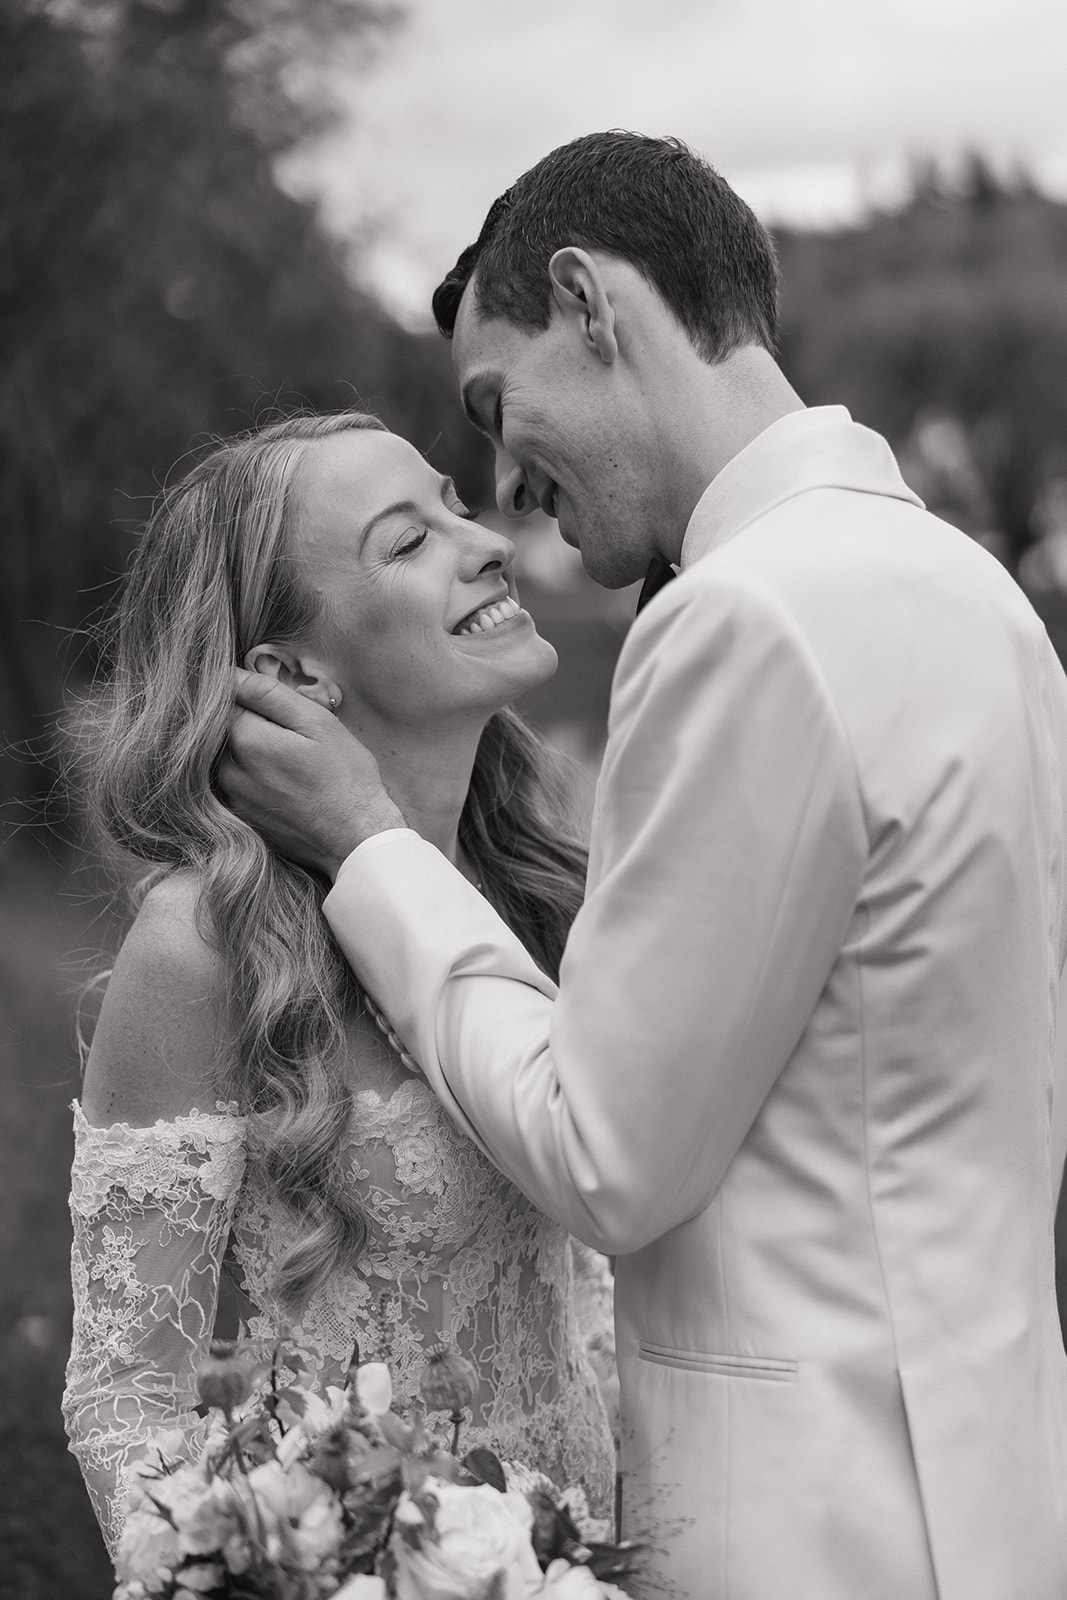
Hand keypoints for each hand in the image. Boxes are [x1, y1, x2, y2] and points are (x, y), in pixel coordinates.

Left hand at [220, 671, 405, 877]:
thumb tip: (230, 674)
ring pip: (228, 758)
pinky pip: (236, 784)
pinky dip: (253, 777)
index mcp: (246, 740)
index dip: (249, 696)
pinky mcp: (241, 818)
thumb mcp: (317, 723)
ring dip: (250, 751)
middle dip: (250, 723)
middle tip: (290, 735)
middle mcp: (229, 771)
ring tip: (289, 760)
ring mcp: (232, 799)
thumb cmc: (345, 777)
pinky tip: (284, 783)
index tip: (275, 706)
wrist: (355, 840)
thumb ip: (269, 694)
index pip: (226, 700)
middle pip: (224, 730)